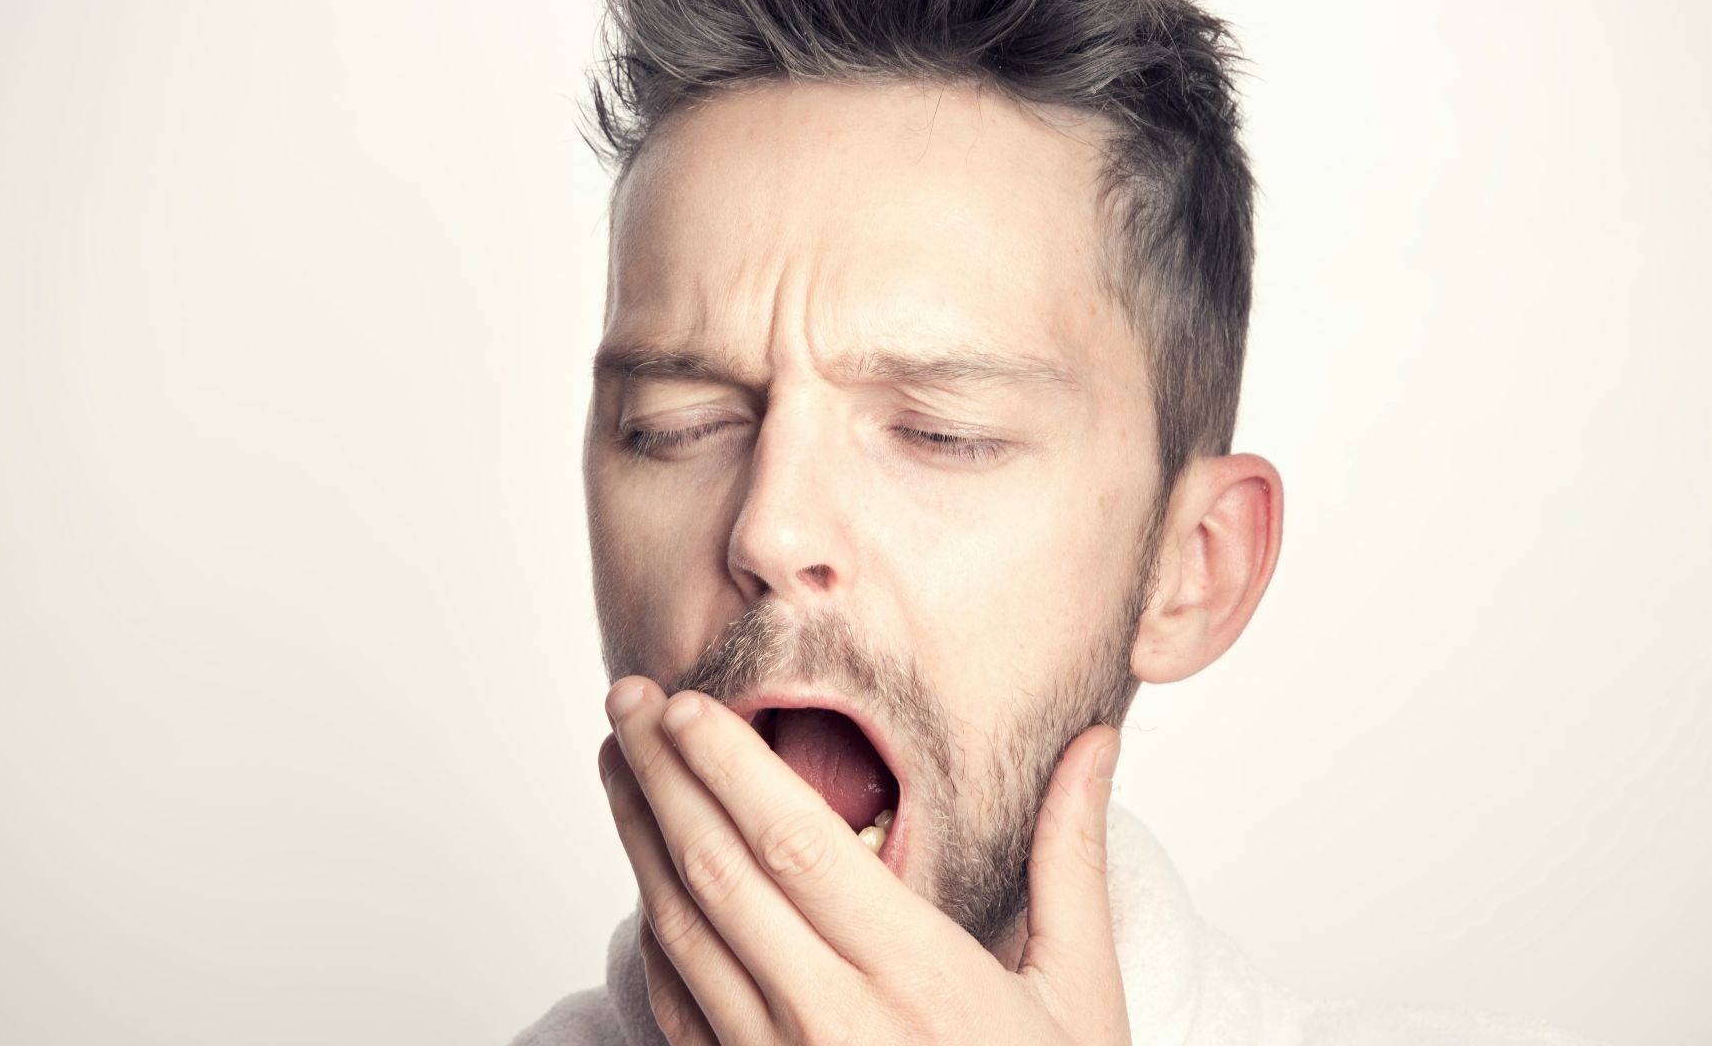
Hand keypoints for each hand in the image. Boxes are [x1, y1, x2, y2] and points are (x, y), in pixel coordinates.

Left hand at [598, 675, 1128, 1044]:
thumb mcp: (1081, 993)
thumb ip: (1070, 859)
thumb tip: (1096, 744)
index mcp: (914, 974)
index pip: (794, 842)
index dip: (728, 765)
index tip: (686, 704)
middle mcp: (830, 1018)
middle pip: (717, 872)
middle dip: (661, 776)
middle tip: (624, 698)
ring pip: (683, 934)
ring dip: (639, 841)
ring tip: (616, 765)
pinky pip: (681, 1008)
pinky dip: (654, 933)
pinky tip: (643, 881)